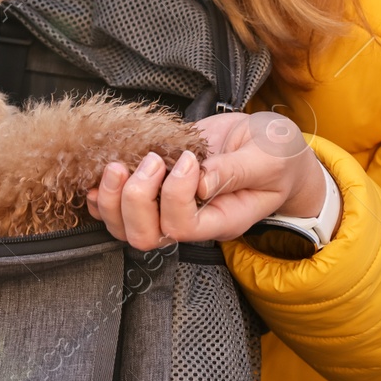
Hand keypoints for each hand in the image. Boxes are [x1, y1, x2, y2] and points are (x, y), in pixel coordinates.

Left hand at [84, 110, 327, 250]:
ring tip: (120, 163)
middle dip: (136, 198)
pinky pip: (115, 207)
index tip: (187, 160)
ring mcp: (170, 207)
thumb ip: (235, 170)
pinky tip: (103, 173)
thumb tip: (200, 181)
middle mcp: (192, 220)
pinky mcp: (155, 188)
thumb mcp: (269, 157)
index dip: (174, 194)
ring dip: (113, 195)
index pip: (183, 227)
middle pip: (146, 235)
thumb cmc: (278, 155)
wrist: (272, 145)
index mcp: (222, 219)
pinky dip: (102, 192)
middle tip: (151, 161)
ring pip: (123, 226)